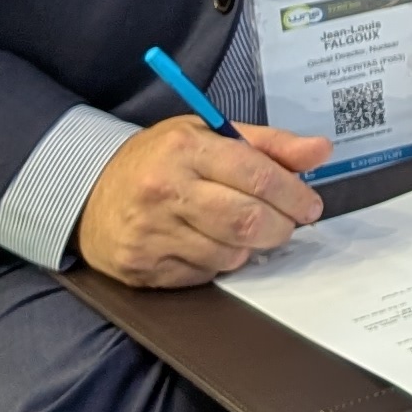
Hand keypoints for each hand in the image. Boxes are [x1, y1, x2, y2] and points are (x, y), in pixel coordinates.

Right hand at [77, 116, 328, 287]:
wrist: (89, 192)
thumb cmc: (160, 159)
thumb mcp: (210, 135)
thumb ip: (269, 144)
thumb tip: (321, 150)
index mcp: (186, 148)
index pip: (257, 175)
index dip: (294, 195)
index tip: (310, 206)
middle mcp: (165, 190)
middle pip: (247, 221)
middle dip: (281, 227)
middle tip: (287, 224)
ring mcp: (150, 232)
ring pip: (229, 254)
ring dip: (249, 247)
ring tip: (241, 230)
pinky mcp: (142, 267)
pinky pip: (203, 276)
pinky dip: (218, 264)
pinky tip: (208, 244)